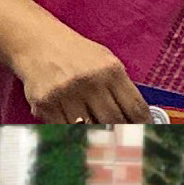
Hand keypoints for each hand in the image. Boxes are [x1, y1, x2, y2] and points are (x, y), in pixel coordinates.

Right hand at [0, 3, 150, 124]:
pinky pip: (64, 129)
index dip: (143, 127)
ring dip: (96, 136)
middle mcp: (90, 82)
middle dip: (121, 134)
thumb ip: (121, 87)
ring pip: (89, 129)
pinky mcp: (45, 105)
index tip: (146, 135)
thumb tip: (140, 119)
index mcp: (111, 70)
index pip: (135, 108)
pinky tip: (77, 132)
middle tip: (123, 142)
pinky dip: (73, 133)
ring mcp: (66, 94)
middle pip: (114, 122)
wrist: (37, 41)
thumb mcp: (105, 61)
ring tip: (100, 139)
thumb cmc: (76, 54)